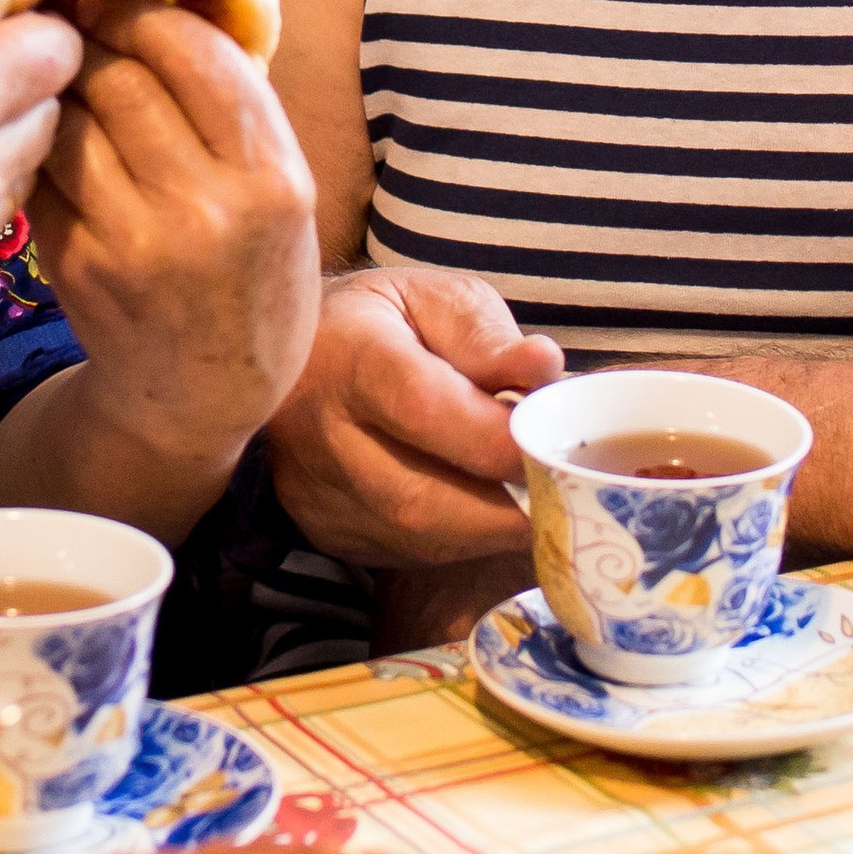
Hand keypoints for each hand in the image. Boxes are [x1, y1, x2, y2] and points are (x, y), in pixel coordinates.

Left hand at [29, 0, 319, 459]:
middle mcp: (207, 209)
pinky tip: (52, 138)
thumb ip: (239, 106)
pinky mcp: (77, 267)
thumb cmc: (254, 272)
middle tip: (75, 22)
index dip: (143, 8)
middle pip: (122, 77)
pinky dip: (41, 144)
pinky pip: (44, 174)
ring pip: (71, 121)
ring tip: (61, 75)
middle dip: (90, 37)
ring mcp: (134, 243)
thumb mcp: (283, 189)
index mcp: (271, 177)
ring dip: (59, 88)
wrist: (209, 393)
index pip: (192, 51)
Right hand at [264, 267, 562, 564]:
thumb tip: (544, 368)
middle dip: (505, 507)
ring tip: (521, 495)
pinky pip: (405, 553)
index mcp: (351, 357)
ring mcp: (314, 493)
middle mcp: (319, 432)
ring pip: (417, 539)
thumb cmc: (381, 321)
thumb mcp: (434, 300)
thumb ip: (488, 338)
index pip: (425, 409)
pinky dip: (455, 539)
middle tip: (558, 492)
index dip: (499, 440)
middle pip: (419, 498)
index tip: (555, 447)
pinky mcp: (323, 531)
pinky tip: (473, 505)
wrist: (294, 356)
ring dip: (486, 528)